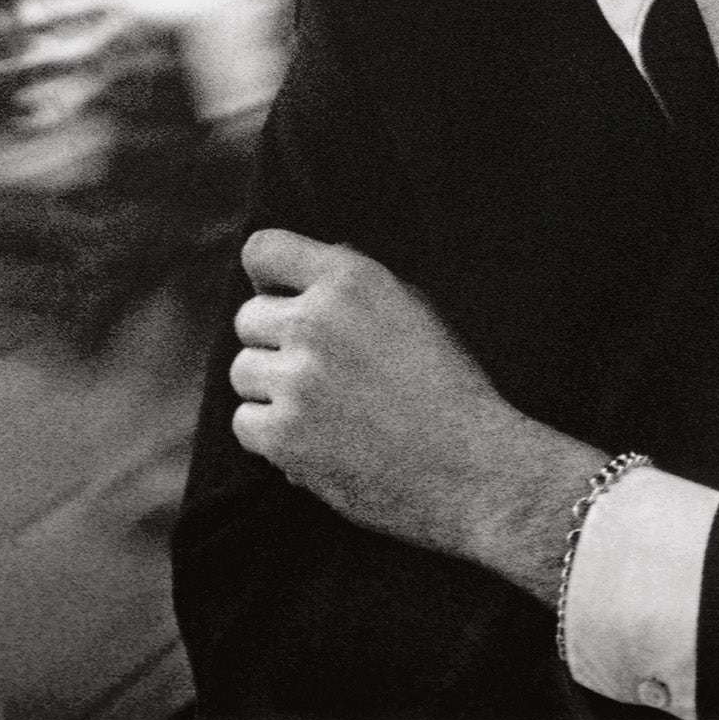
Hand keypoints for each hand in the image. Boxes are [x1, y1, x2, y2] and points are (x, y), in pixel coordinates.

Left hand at [229, 228, 604, 600]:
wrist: (475, 469)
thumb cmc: (449, 390)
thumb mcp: (413, 310)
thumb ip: (352, 286)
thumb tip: (301, 269)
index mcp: (350, 279)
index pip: (262, 250)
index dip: (267, 279)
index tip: (284, 303)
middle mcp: (317, 321)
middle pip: (248, 318)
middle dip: (276, 344)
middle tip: (320, 375)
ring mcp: (298, 379)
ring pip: (243, 372)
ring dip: (272, 391)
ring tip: (324, 411)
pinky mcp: (284, 435)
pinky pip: (244, 423)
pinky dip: (271, 436)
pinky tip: (315, 441)